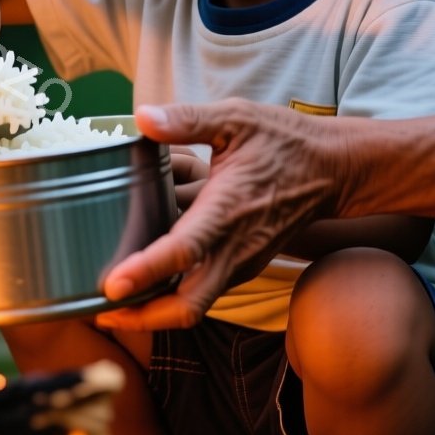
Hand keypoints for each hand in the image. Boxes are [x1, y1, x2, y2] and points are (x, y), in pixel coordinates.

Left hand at [95, 100, 347, 330]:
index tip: (112, 286)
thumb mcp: (237, 118)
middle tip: (100, 310)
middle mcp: (235, 247)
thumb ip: (187, 119)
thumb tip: (142, 117)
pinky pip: (203, 294)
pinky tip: (142, 285)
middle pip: (188, 305)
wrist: (334, 169)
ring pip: (195, 307)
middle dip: (143, 317)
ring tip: (109, 305)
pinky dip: (171, 299)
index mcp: (227, 209)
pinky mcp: (242, 266)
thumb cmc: (284, 141)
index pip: (183, 250)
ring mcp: (241, 262)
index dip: (146, 271)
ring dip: (154, 313)